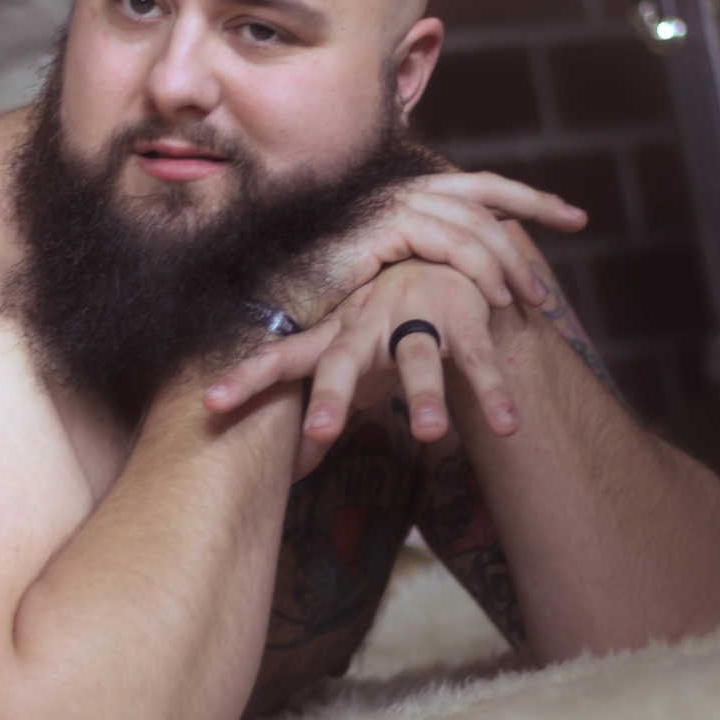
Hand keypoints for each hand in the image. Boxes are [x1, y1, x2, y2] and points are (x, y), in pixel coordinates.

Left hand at [209, 261, 514, 476]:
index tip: (211, 405)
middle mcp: (367, 323)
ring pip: (417, 359)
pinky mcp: (464, 318)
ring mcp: (415, 316)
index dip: (247, 379)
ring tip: (428, 435)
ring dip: (423, 396)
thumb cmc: (383, 320)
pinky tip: (508, 427)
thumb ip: (317, 404)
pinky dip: (492, 393)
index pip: (280, 358)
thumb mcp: (347, 354)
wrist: (446, 252)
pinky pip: (479, 360)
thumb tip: (287, 467)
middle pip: (342, 363)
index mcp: (333, 334)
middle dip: (330, 397)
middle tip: (318, 433)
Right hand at [282, 170, 585, 326]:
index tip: (572, 214)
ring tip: (531, 297)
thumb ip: (429, 260)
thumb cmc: (332, 296)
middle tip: (577, 223)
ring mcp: (392, 206)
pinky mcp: (384, 229)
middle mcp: (401, 191)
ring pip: (472, 223)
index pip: (478, 185)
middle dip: (536, 206)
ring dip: (509, 261)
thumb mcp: (393, 273)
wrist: (281, 301)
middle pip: (484, 190)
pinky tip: (495, 299)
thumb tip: (474, 271)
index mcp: (407, 196)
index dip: (528, 196)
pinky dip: (479, 269)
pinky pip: (449, 244)